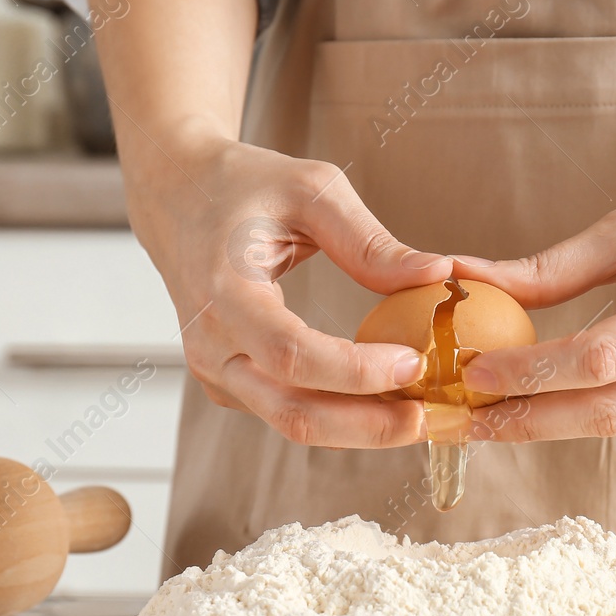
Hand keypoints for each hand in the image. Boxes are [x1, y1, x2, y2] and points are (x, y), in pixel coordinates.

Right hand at [126, 131, 451, 447]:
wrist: (178, 198)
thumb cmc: (244, 187)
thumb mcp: (311, 190)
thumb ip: (370, 241)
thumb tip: (438, 275)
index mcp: (224, 292)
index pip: (291, 354)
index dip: (357, 371)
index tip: (416, 363)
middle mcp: (212, 344)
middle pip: (294, 413)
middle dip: (370, 426)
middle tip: (433, 415)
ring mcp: (217, 371)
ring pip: (294, 424)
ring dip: (362, 429)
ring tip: (423, 413)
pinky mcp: (231, 384)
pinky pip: (288, 412)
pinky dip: (342, 417)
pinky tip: (387, 402)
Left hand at [457, 136, 615, 441]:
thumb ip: (553, 269)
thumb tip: (468, 280)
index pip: (598, 360)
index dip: (529, 374)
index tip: (469, 373)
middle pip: (610, 414)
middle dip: (528, 422)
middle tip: (463, 423)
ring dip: (556, 420)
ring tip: (491, 413)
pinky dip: (600, 403)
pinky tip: (553, 399)